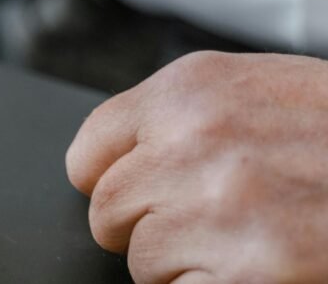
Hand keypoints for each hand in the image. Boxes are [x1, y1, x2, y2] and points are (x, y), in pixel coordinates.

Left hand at [66, 50, 327, 282]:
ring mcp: (222, 206)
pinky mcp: (253, 267)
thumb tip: (125, 151)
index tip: (127, 193)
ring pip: (144, 262)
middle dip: (144, 227)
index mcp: (190, 90)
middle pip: (111, 211)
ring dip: (183, 264)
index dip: (107, 181)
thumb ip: (188, 114)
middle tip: (196, 227)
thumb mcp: (264, 88)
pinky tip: (257, 267)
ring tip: (241, 242)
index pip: (90, 149)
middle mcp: (195, 141)